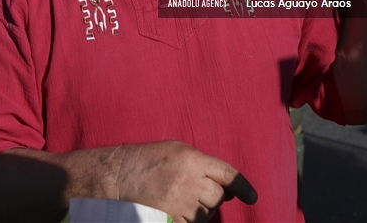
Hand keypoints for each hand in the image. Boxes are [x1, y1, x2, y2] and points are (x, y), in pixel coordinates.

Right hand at [109, 141, 255, 222]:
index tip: (251, 197)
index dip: (242, 186)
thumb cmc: (144, 160)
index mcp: (191, 159)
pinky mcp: (171, 220)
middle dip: (211, 196)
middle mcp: (189, 180)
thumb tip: (224, 184)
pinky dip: (187, 220)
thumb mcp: (175, 150)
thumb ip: (201, 163)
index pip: (227, 174)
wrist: (115, 177)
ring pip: (206, 213)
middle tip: (194, 192)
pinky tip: (173, 211)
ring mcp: (180, 203)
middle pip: (217, 196)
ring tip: (179, 199)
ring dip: (199, 210)